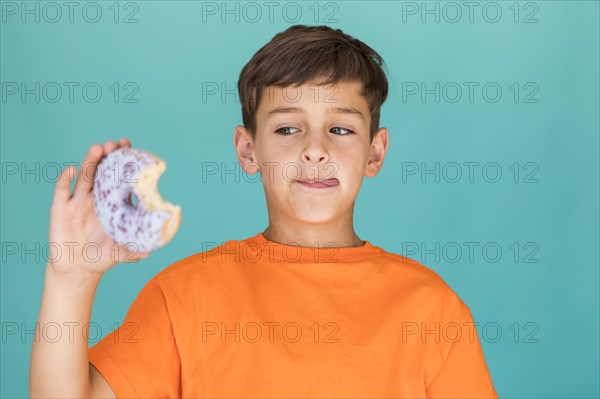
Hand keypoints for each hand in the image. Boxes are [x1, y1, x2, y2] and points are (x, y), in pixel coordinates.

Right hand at [47, 138, 150, 277]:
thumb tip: (151, 250)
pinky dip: (64, 180)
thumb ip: (134, 250)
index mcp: (112, 203)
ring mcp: (77, 202)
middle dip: (108, 156)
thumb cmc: (102, 257)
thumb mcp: (121, 253)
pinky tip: (70, 170)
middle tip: (115, 144)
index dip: (124, 163)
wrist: (77, 269)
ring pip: (84, 177)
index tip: (130, 148)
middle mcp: (95, 198)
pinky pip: (62, 191)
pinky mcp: (61, 209)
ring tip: (98, 148)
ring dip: (90, 162)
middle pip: (102, 172)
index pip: (119, 178)